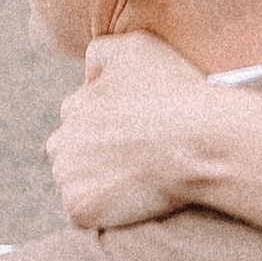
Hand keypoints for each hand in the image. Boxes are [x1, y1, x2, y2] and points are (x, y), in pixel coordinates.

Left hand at [49, 29, 225, 231]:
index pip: (79, 119)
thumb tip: (86, 75)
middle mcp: (62, 140)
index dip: (109, 126)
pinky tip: (132, 199)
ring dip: (97, 182)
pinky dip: (102, 210)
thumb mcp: (137, 47)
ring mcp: (69, 177)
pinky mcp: (81, 209)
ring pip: (75, 183)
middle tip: (136, 159)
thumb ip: (101, 51)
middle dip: (94, 155)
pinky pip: (82, 213)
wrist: (199, 141)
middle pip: (70, 153)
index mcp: (74, 107)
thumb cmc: (175, 93)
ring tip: (137, 179)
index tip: (137, 134)